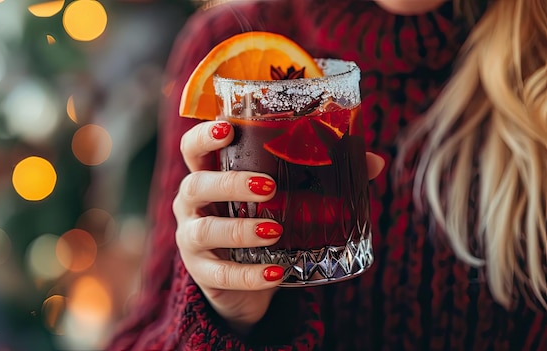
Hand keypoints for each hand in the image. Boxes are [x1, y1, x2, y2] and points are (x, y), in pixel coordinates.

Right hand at [173, 121, 384, 335]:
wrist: (246, 281)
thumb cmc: (263, 222)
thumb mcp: (284, 198)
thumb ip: (323, 176)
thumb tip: (373, 161)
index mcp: (210, 175)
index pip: (192, 149)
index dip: (205, 136)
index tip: (229, 128)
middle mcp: (192, 204)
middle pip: (195, 184)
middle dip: (230, 183)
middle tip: (268, 186)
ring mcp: (193, 239)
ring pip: (204, 229)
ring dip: (240, 229)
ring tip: (274, 231)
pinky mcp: (204, 274)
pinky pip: (220, 274)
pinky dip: (249, 275)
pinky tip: (276, 274)